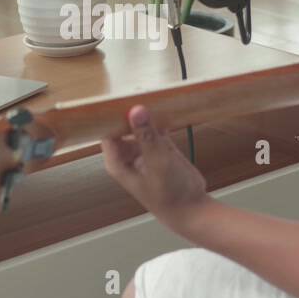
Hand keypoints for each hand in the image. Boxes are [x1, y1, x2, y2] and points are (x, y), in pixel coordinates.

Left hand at [101, 105, 209, 230]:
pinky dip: (159, 118)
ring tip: (152, 93)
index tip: (121, 96)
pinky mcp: (159, 147)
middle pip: (122, 124)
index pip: (107, 130)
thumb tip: (136, 110)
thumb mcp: (158, 162)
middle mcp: (126, 154)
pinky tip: (165, 106)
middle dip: (131, 110)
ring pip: (139, 124)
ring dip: (145, 113)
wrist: (191, 208)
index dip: (112, 113)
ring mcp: (143, 150)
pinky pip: (154, 127)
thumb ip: (147, 135)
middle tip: (140, 89)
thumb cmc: (169, 194)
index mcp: (116, 161)